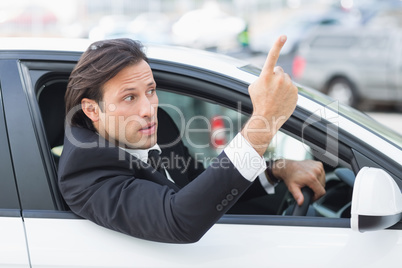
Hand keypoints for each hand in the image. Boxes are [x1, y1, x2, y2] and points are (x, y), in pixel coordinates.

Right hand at [241, 35, 297, 155]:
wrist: (267, 118)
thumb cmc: (258, 102)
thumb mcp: (254, 86)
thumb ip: (263, 75)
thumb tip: (273, 72)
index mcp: (266, 76)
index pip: (272, 57)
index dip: (277, 45)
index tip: (283, 36)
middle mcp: (279, 79)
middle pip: (279, 70)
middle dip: (275, 76)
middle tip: (270, 89)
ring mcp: (288, 85)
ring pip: (286, 79)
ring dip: (281, 84)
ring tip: (275, 96)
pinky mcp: (295, 92)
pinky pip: (291, 87)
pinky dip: (287, 91)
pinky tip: (282, 99)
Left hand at [272, 159, 325, 205]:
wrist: (288, 166)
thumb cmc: (290, 176)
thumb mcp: (292, 188)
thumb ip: (297, 196)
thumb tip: (301, 202)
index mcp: (311, 177)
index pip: (321, 192)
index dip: (317, 197)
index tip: (311, 196)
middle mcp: (316, 171)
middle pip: (322, 186)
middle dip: (316, 189)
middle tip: (308, 188)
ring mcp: (318, 166)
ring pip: (323, 180)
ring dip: (317, 183)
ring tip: (308, 182)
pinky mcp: (319, 164)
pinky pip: (322, 174)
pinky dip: (318, 176)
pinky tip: (311, 176)